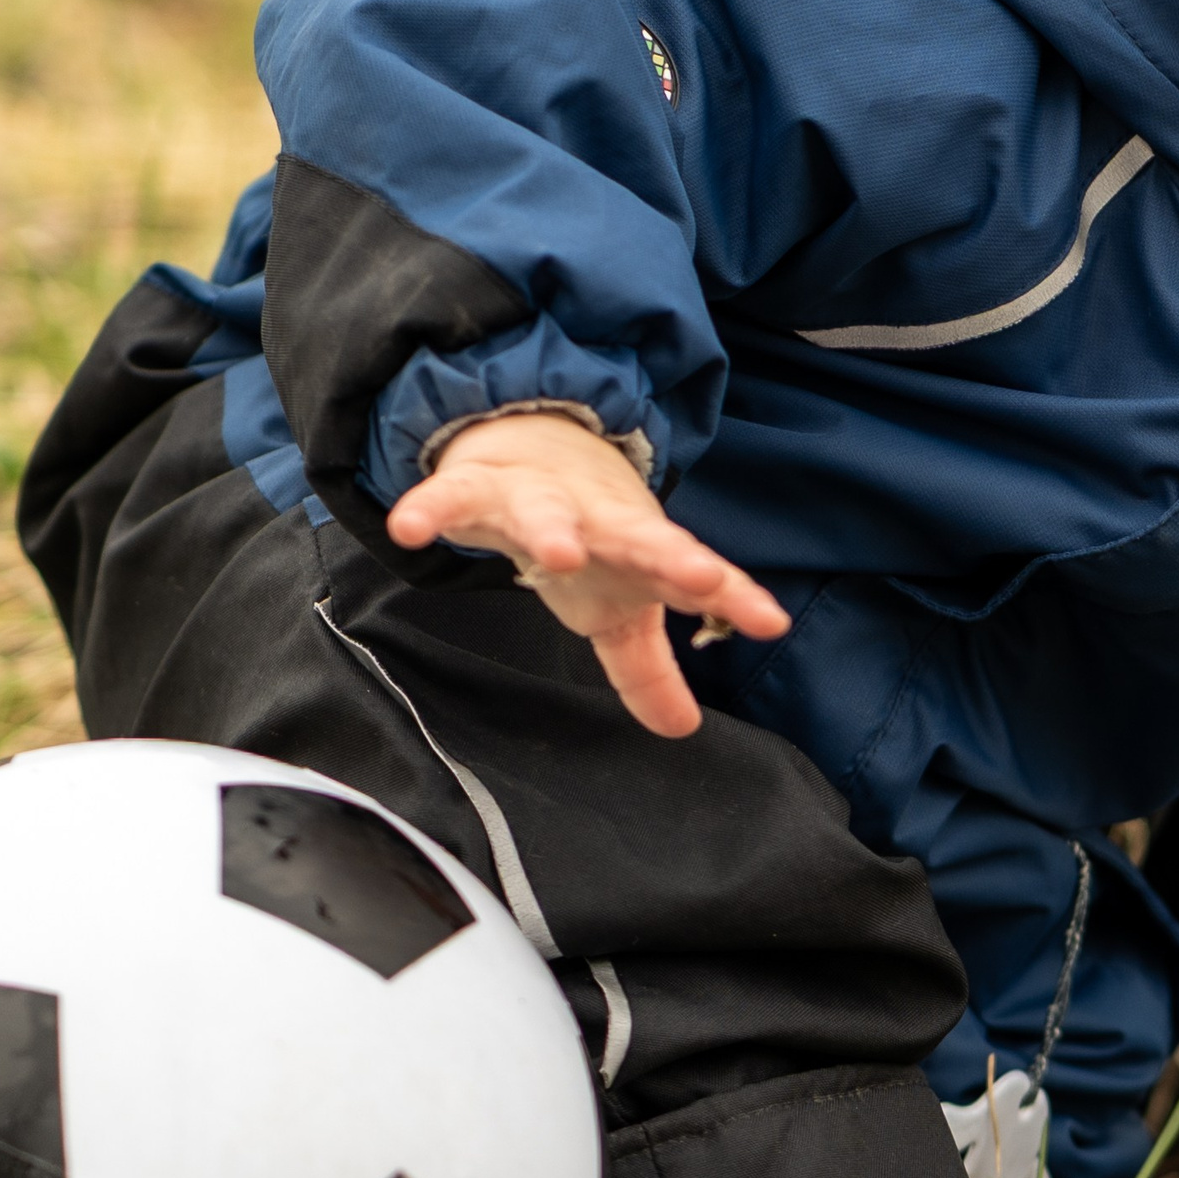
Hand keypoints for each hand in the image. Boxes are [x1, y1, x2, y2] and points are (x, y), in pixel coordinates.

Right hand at [386, 412, 789, 737]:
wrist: (531, 449)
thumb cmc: (588, 541)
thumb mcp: (618, 607)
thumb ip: (647, 666)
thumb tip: (683, 729)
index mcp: (640, 549)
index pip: (694, 574)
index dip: (733, 597)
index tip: (770, 620)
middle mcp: (598, 519)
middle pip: (638, 536)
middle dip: (669, 555)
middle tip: (699, 577)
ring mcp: (538, 498)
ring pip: (546, 511)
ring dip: (555, 528)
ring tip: (559, 554)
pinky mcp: (475, 488)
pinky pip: (448, 498)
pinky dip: (428, 510)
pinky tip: (408, 529)